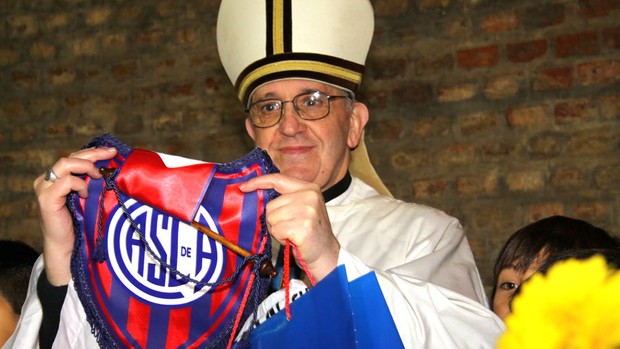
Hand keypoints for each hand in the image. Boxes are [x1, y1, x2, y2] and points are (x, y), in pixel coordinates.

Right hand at [33, 147, 116, 285]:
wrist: (68, 248)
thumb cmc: (81, 224)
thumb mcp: (90, 198)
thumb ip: (94, 183)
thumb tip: (113, 168)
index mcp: (57, 178)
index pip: (75, 157)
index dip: (93, 152)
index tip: (112, 151)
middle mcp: (47, 180)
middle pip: (71, 157)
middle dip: (94, 154)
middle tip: (112, 154)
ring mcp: (44, 188)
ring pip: (65, 163)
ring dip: (86, 166)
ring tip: (100, 176)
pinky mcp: (46, 199)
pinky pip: (65, 181)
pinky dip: (79, 184)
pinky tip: (87, 194)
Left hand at [239, 173, 339, 281]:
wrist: (325, 254)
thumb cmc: (308, 232)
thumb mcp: (301, 208)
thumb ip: (284, 198)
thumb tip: (255, 193)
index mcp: (309, 188)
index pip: (278, 179)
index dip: (258, 182)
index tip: (243, 187)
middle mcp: (310, 196)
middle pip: (271, 204)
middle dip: (274, 219)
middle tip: (289, 228)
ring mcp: (308, 210)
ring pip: (272, 217)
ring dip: (278, 229)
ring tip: (292, 234)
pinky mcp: (304, 225)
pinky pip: (277, 229)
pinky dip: (281, 237)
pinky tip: (293, 240)